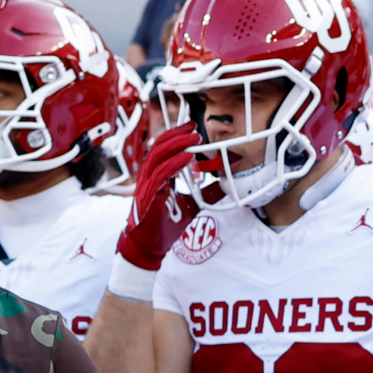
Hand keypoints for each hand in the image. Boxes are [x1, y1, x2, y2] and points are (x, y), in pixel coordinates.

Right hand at [116, 123, 201, 270]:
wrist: (150, 246)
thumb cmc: (165, 225)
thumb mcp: (192, 205)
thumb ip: (206, 192)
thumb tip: (225, 184)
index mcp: (157, 175)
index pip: (164, 148)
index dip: (176, 135)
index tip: (192, 127)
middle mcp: (149, 176)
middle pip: (159, 146)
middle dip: (177, 133)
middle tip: (194, 126)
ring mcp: (146, 184)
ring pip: (157, 155)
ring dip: (177, 144)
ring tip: (194, 138)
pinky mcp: (148, 195)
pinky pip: (160, 174)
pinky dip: (174, 163)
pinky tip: (188, 157)